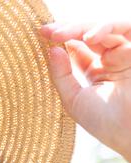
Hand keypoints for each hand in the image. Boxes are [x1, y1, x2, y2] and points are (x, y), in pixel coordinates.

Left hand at [40, 21, 130, 162]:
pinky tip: (87, 38)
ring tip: (60, 35)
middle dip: (66, 31)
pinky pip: (124, 29)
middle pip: (88, 36)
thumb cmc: (103, 122)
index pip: (78, 48)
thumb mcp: (72, 99)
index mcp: (97, 72)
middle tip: (46, 31)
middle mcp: (112, 61)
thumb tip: (51, 50)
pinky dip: (105, 29)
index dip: (61, 40)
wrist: (128, 133)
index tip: (42, 35)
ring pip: (104, 30)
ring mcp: (126, 55)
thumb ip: (61, 75)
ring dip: (80, 28)